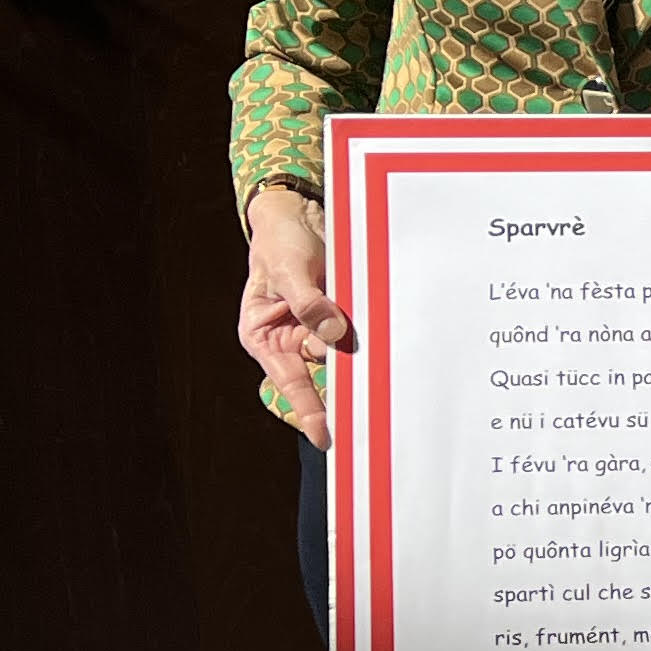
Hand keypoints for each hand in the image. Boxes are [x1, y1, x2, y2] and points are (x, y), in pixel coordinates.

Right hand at [238, 185, 354, 450]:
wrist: (299, 215)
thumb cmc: (280, 242)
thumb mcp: (288, 269)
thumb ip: (308, 303)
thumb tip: (332, 334)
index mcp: (265, 337)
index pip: (290, 380)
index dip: (308, 410)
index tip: (324, 435)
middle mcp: (292, 340)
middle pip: (323, 373)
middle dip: (344, 384)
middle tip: (367, 402)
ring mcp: (320, 330)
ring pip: (346, 356)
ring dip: (361, 358)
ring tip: (379, 365)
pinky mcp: (343, 318)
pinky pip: (359, 335)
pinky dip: (371, 338)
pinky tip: (385, 340)